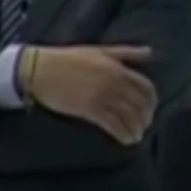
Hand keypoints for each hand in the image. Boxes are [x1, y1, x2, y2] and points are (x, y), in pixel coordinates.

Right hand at [22, 46, 156, 144]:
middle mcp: (114, 82)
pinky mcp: (89, 109)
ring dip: (136, 128)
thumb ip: (125, 52)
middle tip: (144, 126)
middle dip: (145, 117)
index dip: (151, 101)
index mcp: (117, 67)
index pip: (145, 87)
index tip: (150, 109)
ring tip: (136, 136)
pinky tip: (125, 140)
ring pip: (129, 116)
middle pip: (139, 104)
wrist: (39, 70)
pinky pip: (113, 124)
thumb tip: (149, 52)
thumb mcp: (99, 50)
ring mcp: (102, 96)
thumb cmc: (66, 59)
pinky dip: (122, 133)